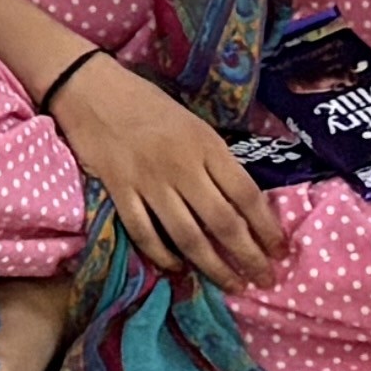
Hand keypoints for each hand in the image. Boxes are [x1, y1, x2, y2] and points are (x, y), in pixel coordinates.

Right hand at [55, 49, 283, 285]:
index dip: (267, 228)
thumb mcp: (192, 125)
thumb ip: (215, 161)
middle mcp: (182, 166)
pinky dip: (163, 256)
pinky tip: (177, 269)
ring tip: (231, 284)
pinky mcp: (119, 191)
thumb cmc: (146, 103)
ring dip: (214, 267)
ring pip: (188, 236)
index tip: (280, 251)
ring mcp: (149, 181)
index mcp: (205, 145)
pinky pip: (145, 233)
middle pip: (223, 222)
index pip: (246, 194)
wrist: (90, 86)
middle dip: (248, 257)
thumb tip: (243, 205)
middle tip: (264, 280)